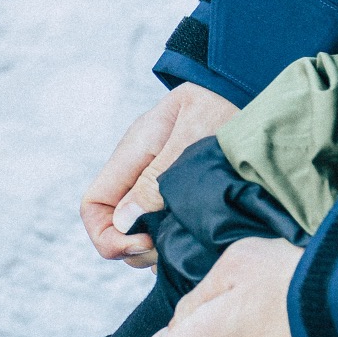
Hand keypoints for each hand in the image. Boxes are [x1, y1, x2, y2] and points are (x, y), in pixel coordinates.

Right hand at [81, 84, 239, 265]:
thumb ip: (156, 179)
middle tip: (167, 249)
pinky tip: (191, 240)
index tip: (143, 242)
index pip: (93, 205)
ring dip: (153, 248)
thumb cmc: (221, 104)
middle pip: (112, 226)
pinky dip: (170, 241)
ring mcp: (154, 182)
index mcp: (131, 155)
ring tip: (182, 245)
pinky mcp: (174, 192)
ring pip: (135, 231)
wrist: (244, 87)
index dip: (106, 235)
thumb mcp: (190, 138)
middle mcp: (137, 171)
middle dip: (132, 249)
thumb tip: (123, 221)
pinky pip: (158, 225)